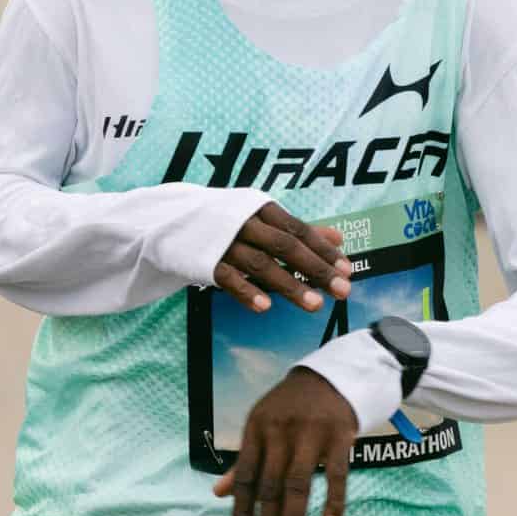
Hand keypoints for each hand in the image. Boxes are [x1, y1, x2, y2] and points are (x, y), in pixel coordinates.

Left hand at [212, 368, 356, 515]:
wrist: (331, 375)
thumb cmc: (289, 408)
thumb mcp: (261, 426)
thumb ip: (243, 462)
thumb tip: (217, 493)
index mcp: (256, 431)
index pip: (246, 478)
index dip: (242, 512)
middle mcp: (280, 433)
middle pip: (271, 488)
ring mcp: (311, 434)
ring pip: (299, 486)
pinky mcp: (340, 436)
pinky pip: (337, 474)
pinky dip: (334, 501)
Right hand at [213, 205, 350, 316]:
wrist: (170, 219)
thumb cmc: (226, 221)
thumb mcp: (261, 217)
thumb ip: (299, 229)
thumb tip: (339, 238)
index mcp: (260, 208)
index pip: (299, 229)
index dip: (323, 250)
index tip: (346, 270)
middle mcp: (244, 221)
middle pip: (285, 246)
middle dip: (315, 268)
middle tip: (342, 290)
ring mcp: (223, 241)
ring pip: (260, 263)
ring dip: (289, 284)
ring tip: (315, 305)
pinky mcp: (203, 260)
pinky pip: (228, 277)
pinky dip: (247, 291)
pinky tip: (265, 307)